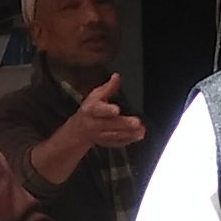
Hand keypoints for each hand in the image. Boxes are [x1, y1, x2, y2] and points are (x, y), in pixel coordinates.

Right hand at [31, 80, 145, 185]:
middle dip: (124, 124)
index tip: (116, 109)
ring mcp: (99, 135)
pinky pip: (116, 143)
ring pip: (114, 136)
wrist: (80, 129)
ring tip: (141, 131)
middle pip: (109, 124)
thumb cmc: (90, 110)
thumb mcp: (96, 96)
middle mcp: (93, 123)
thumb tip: (116, 77)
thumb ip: (108, 87)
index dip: (107, 110)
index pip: (98, 110)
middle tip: (137, 122)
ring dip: (129, 134)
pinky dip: (128, 141)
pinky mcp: (105, 143)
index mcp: (91, 110)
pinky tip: (137, 137)